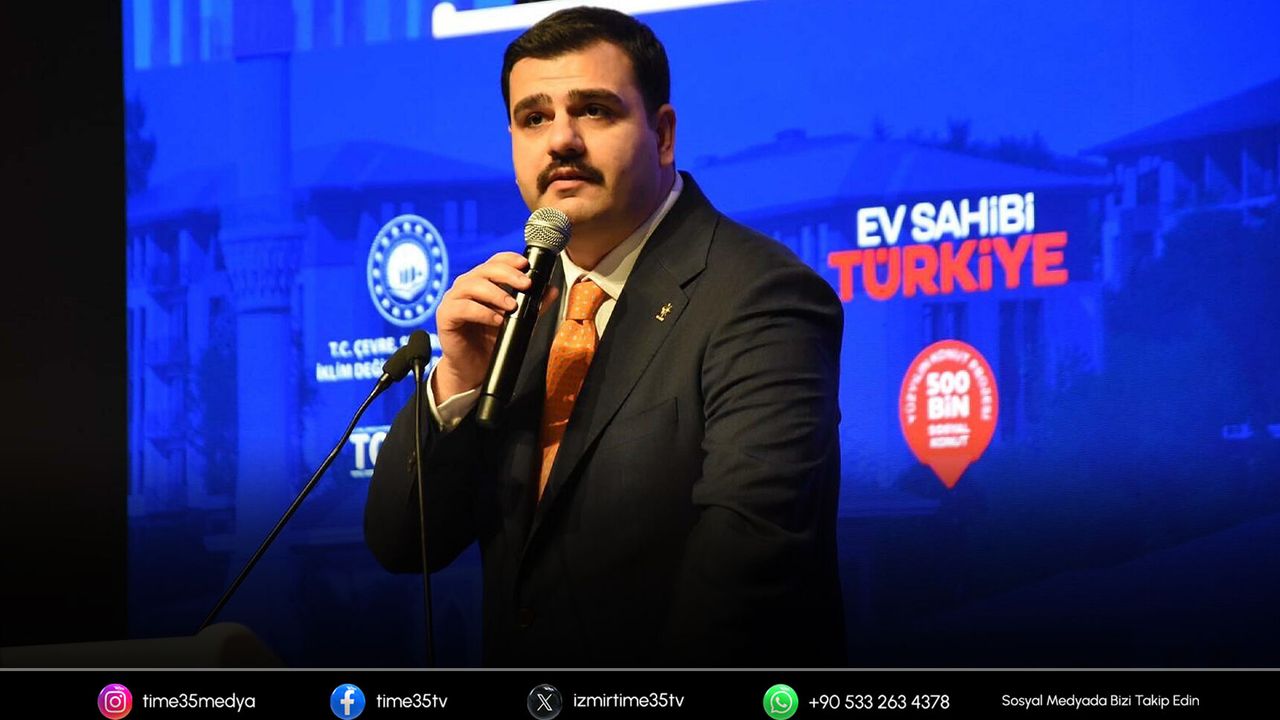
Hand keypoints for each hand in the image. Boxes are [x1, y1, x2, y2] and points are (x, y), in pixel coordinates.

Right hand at [432, 252, 559, 398]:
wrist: (474, 366)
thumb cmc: (491, 339)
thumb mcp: (516, 320)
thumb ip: (532, 304)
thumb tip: (551, 290)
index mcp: (481, 282)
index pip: (494, 262)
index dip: (509, 259)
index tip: (526, 264)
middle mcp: (466, 286)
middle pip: (484, 270)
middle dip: (507, 274)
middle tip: (526, 284)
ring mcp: (453, 299)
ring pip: (472, 285)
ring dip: (495, 293)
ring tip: (512, 306)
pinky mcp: (446, 316)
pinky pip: (463, 308)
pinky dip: (482, 312)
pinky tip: (497, 320)